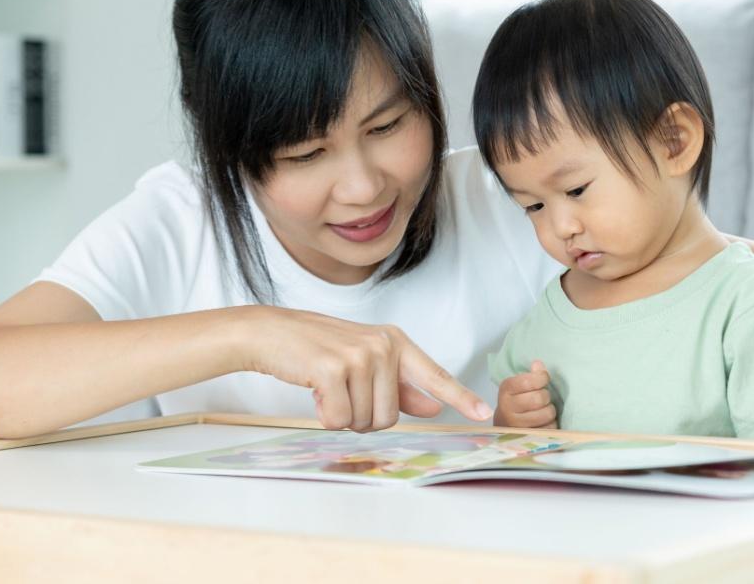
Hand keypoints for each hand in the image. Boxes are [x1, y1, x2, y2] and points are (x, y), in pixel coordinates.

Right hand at [239, 307, 492, 432]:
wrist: (271, 333)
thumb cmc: (317, 349)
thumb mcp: (363, 360)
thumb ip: (399, 385)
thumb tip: (432, 406)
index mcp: (395, 342)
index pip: (434, 375)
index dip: (460, 397)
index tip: (483, 415)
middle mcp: (383, 345)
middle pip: (390, 417)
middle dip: (363, 416)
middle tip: (341, 392)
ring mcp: (359, 355)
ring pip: (365, 421)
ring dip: (342, 415)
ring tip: (326, 387)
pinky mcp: (333, 369)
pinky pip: (339, 420)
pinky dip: (323, 415)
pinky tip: (313, 390)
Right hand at [494, 360, 556, 429]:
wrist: (504, 425)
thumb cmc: (516, 401)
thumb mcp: (518, 385)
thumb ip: (530, 375)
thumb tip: (538, 364)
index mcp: (506, 390)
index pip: (527, 381)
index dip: (541, 378)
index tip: (543, 379)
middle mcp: (508, 408)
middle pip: (539, 398)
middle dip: (546, 396)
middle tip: (543, 397)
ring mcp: (516, 426)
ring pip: (546, 414)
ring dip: (550, 410)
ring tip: (544, 409)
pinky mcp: (527, 438)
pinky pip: (549, 429)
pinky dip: (551, 424)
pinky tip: (544, 422)